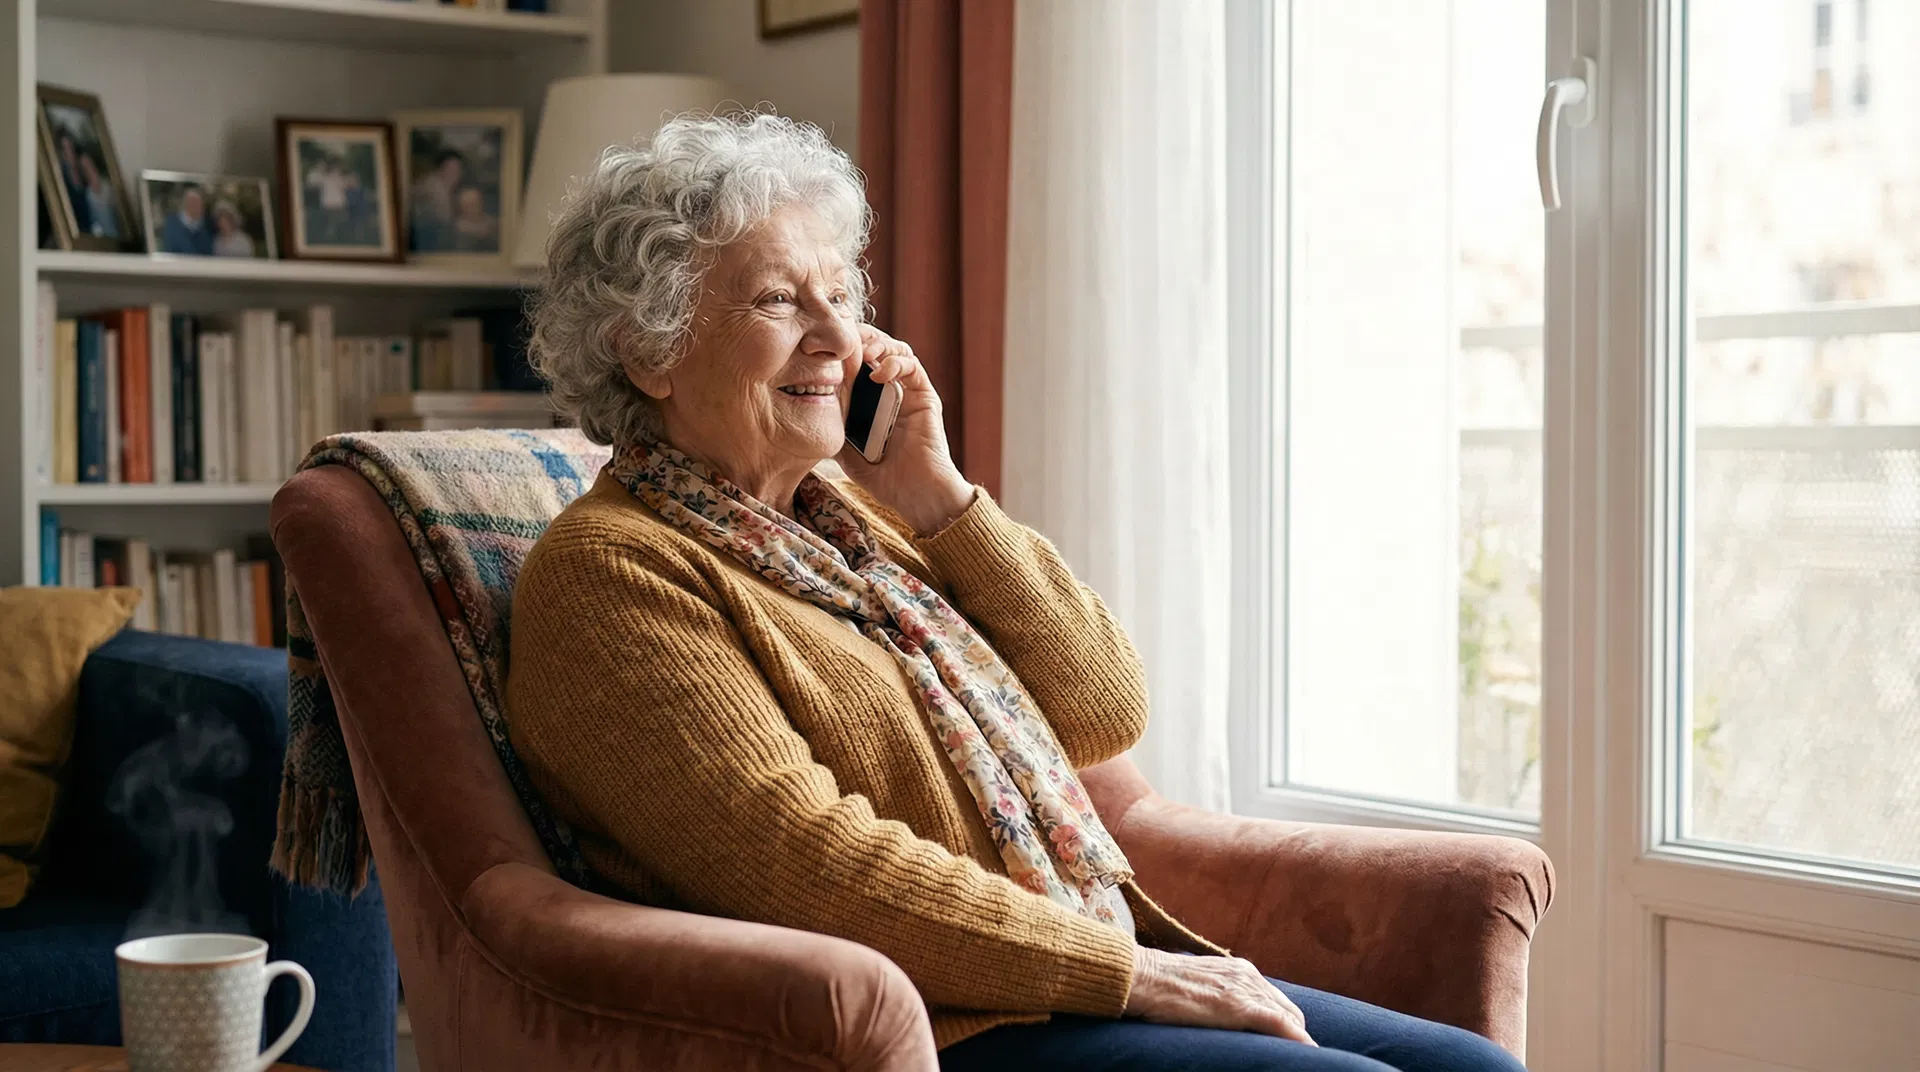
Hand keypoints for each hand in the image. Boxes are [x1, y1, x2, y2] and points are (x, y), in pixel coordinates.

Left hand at [835, 324, 974, 533]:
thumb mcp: (844, 446)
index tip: (819, 349)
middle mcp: (887, 389)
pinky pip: (912, 367)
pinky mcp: (924, 395)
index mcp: (866, 397)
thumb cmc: (880, 475)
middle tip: (840, 340)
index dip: (839, 349)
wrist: (914, 493)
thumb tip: (808, 397)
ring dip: (877, 344)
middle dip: (858, 338)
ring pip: (894, 350)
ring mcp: (906, 390)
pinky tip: (878, 374)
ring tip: (860, 353)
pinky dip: (895, 363)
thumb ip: (832, 422)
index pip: (853, 360)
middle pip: (874, 347)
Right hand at [1124, 947, 1315, 1044]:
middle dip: (1295, 1033)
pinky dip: (1297, 1038)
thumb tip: (1221, 1012)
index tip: (1286, 1040)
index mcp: (1239, 970)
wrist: (1144, 977)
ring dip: (1298, 1039)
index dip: (1285, 1022)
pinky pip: (1280, 1024)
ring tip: (1304, 1059)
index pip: (1275, 999)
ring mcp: (1245, 990)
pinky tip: (1308, 1051)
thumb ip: (1218, 993)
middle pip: (1288, 1009)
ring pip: (1288, 1017)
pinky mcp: (1239, 1007)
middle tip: (1294, 1055)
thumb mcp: (1198, 983)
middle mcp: (1248, 976)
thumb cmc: (1160, 984)